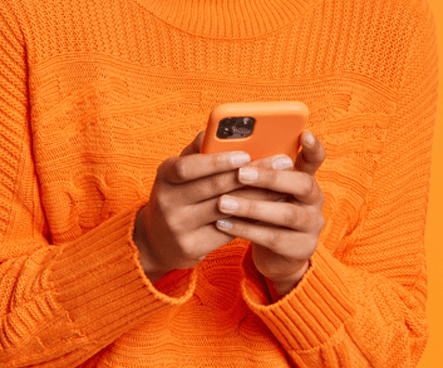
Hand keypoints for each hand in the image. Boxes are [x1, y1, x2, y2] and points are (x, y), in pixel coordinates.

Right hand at [134, 133, 297, 282]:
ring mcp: (179, 227)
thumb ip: (197, 152)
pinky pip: (229, 230)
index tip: (246, 155)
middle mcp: (168, 202)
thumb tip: (213, 130)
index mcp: (164, 176)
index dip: (217, 162)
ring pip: (227, 209)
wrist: (158, 241)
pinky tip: (270, 207)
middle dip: (252, 173)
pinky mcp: (192, 247)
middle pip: (215, 187)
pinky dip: (252, 218)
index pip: (188, 166)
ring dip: (259, 195)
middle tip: (282, 162)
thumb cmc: (178, 196)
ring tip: (283, 184)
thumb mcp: (178, 173)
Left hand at [214, 131, 326, 296]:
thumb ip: (249, 167)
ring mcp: (313, 225)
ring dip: (252, 207)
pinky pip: (274, 238)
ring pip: (287, 214)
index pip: (316, 158)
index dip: (313, 147)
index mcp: (306, 178)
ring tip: (222, 203)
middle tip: (240, 173)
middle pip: (303, 184)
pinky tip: (223, 224)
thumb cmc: (262, 211)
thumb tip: (214, 139)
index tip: (304, 134)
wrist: (275, 255)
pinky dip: (247, 230)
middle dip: (271, 178)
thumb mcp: (259, 188)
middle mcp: (315, 199)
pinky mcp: (303, 248)